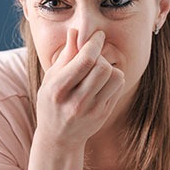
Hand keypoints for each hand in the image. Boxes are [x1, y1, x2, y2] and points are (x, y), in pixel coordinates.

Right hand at [34, 28, 124, 148]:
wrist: (58, 138)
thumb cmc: (51, 102)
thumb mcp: (51, 78)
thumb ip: (65, 55)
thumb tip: (75, 31)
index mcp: (58, 90)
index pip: (85, 60)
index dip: (94, 43)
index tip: (98, 36)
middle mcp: (76, 102)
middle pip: (103, 67)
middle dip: (100, 56)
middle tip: (93, 57)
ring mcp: (92, 110)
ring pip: (115, 76)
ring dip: (109, 67)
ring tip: (97, 71)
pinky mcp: (103, 114)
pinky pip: (118, 87)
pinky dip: (112, 79)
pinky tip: (100, 83)